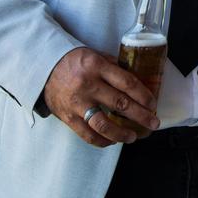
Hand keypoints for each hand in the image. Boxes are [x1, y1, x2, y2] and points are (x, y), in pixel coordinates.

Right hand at [42, 47, 160, 147]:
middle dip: (141, 116)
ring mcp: (77, 103)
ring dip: (122, 133)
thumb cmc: (75, 62)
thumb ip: (114, 67)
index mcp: (97, 66)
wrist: (44, 68)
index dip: (143, 96)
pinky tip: (112, 141)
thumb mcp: (95, 56)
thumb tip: (137, 82)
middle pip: (120, 104)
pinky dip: (102, 140)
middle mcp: (88, 85)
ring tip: (133, 136)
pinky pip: (88, 134)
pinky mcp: (68, 117)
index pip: (127, 83)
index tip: (153, 104)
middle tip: (153, 124)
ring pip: (104, 124)